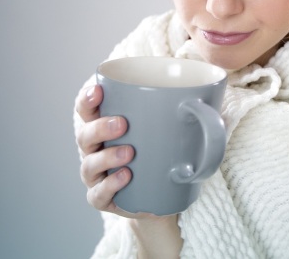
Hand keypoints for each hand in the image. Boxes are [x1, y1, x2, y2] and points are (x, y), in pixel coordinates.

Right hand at [75, 83, 183, 254]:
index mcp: (104, 126)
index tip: (98, 90)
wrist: (162, 195)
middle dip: (100, 127)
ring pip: (89, 164)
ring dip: (107, 156)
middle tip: (122, 123)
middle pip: (85, 135)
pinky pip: (98, 194)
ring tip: (129, 152)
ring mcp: (96, 176)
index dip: (87, 99)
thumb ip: (183, 114)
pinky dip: (110, 185)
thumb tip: (203, 102)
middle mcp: (95, 150)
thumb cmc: (161, 153)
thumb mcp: (169, 130)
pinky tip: (125, 177)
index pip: (86, 109)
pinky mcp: (103, 198)